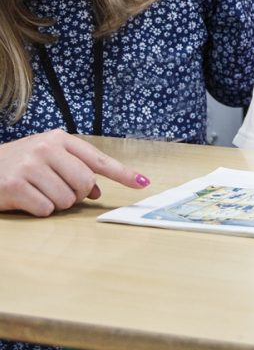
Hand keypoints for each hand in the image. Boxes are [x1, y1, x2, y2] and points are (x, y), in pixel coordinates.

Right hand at [0, 129, 149, 216]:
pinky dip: (40, 210)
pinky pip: (46, 209)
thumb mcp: (48, 158)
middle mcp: (46, 148)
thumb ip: (75, 169)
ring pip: (66, 199)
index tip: (143, 183)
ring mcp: (29, 165)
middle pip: (85, 183)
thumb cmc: (19, 163)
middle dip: (77, 195)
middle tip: (59, 191)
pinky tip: (26, 199)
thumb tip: (97, 191)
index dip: (123, 174)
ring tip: (39, 192)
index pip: (99, 160)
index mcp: (59, 139)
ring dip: (57, 204)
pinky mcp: (14, 185)